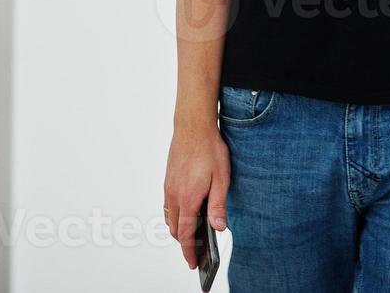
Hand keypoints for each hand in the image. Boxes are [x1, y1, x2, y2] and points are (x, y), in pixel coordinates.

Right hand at [163, 123, 230, 268]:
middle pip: (176, 229)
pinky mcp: (168, 180)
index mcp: (188, 198)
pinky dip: (175, 216)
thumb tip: (218, 228)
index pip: (186, 234)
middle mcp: (174, 195)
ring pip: (170, 218)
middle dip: (185, 243)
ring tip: (194, 235)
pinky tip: (186, 214)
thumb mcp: (221, 179)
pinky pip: (168, 206)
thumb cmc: (209, 150)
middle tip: (197, 252)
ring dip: (179, 230)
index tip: (193, 263)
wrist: (193, 127)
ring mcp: (169, 187)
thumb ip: (218, 206)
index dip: (189, 251)